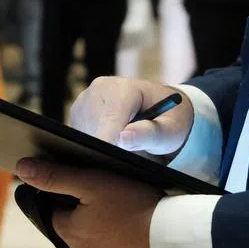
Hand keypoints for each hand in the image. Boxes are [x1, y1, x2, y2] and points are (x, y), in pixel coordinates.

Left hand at [16, 159, 161, 247]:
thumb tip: (22, 168)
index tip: (83, 175)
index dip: (64, 186)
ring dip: (102, 219)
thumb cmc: (133, 208)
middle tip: (106, 186)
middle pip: (72, 220)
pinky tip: (134, 219)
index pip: (52, 205)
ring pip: (93, 233)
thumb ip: (56, 176)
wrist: (174, 242)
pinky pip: (113, 245)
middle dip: (83, 203)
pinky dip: (118, 232)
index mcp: (67, 232)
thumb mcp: (93, 182)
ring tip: (123, 201)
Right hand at [69, 77, 194, 158]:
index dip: (109, 141)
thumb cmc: (169, 119)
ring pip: (84, 137)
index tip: (111, 159)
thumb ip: (151, 133)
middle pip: (94, 129)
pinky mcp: (77, 117)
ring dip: (102, 150)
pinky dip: (95, 148)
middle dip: (109, 148)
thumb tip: (124, 138)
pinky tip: (113, 146)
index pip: (110, 118)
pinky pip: (80, 140)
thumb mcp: (171, 129)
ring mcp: (85, 103)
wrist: (162, 110)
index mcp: (124, 88)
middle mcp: (99, 90)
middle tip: (130, 159)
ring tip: (126, 148)